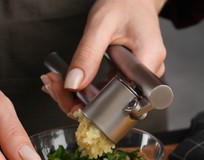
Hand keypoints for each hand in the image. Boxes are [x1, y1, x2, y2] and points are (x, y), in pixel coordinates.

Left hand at [41, 0, 166, 113]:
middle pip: (114, 104)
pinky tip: (72, 81)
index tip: (71, 101)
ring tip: (57, 82)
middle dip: (80, 100)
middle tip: (54, 86)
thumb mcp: (100, 26)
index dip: (95, 105)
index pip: (122, 99)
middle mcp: (149, 73)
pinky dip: (89, 88)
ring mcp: (141, 76)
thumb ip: (87, 55)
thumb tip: (74, 84)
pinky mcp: (131, 76)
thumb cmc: (123, 4)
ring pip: (110, 100)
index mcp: (148, 60)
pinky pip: (110, 90)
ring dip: (81, 95)